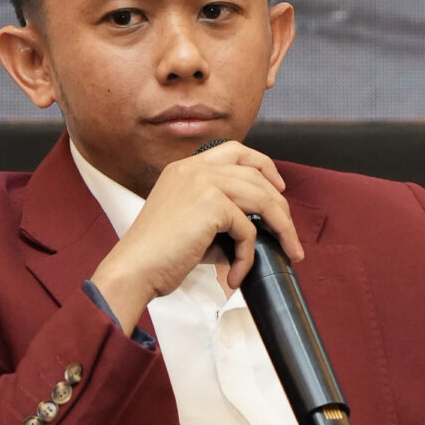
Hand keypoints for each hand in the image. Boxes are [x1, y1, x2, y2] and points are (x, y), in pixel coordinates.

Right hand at [90, 140, 303, 331]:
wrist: (134, 270)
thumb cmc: (157, 257)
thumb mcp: (192, 226)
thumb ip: (223, 219)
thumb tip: (260, 231)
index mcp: (185, 169)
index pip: (234, 151)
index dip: (263, 165)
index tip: (279, 187)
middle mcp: (194, 169)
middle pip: (256, 176)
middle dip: (281, 207)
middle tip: (291, 236)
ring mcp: (202, 182)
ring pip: (261, 199)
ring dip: (282, 229)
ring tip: (287, 252)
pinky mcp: (211, 203)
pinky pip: (247, 230)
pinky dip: (247, 256)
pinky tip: (234, 274)